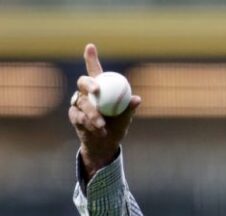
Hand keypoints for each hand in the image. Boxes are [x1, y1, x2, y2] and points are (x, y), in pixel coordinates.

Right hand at [68, 43, 141, 179]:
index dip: (90, 58)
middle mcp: (87, 93)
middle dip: (88, 84)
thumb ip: (129, 109)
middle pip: (83, 82)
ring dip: (93, 114)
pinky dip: (89, 123)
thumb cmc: (117, 127)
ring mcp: (79, 104)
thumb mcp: (125, 119)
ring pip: (82, 103)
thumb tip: (138, 99)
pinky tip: (97, 130)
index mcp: (101, 88)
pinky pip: (78, 116)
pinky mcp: (74, 115)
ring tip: (102, 126)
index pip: (94, 70)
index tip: (90, 46)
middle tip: (96, 90)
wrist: (104, 145)